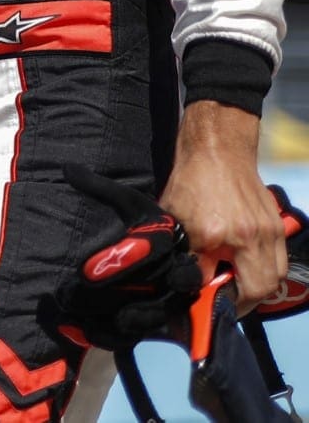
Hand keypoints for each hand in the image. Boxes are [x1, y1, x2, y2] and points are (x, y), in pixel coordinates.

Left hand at [159, 100, 286, 312]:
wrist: (218, 149)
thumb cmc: (192, 181)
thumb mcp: (178, 220)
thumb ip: (187, 254)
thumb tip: (193, 283)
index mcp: (226, 234)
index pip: (236, 285)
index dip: (224, 301)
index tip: (210, 307)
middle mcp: (256, 235)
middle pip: (263, 287)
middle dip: (244, 301)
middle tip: (225, 302)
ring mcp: (271, 230)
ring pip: (275, 275)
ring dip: (257, 287)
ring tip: (234, 288)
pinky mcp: (277, 224)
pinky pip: (278, 259)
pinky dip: (265, 270)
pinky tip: (245, 268)